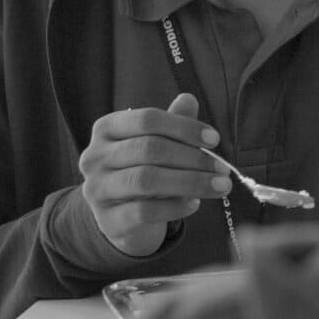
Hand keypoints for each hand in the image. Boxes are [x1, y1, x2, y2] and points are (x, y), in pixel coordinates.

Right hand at [78, 92, 229, 256]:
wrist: (123, 218)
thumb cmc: (143, 171)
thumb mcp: (157, 144)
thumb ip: (172, 124)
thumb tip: (188, 99)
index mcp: (107, 129)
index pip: (147, 120)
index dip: (184, 127)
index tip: (214, 140)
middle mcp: (95, 156)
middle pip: (149, 149)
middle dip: (193, 158)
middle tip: (223, 169)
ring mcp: (97, 189)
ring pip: (146, 180)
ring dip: (191, 182)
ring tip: (220, 186)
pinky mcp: (108, 219)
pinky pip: (144, 211)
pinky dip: (175, 207)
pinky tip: (195, 204)